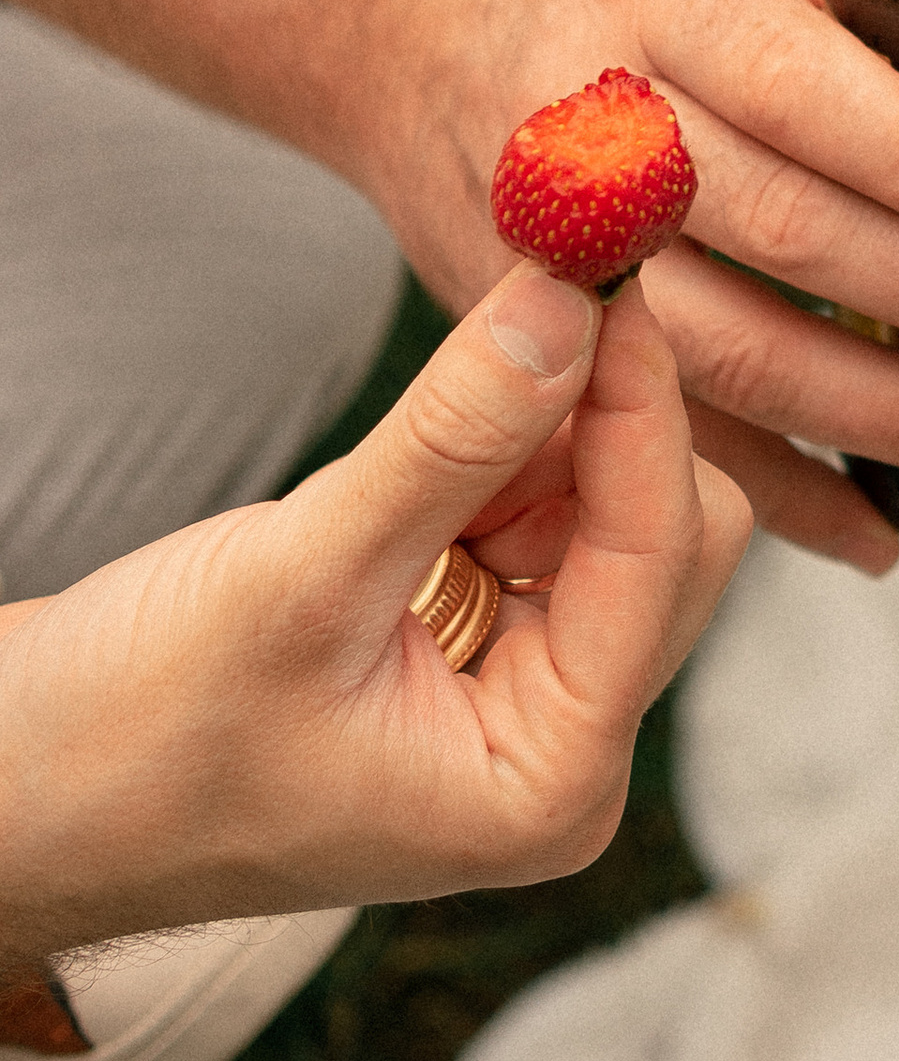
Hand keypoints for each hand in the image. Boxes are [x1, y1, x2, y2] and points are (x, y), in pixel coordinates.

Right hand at [0, 270, 748, 969]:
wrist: (23, 791)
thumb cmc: (137, 733)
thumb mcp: (301, 575)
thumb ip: (448, 440)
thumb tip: (569, 303)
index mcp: (551, 780)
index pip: (664, 555)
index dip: (643, 403)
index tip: (610, 270)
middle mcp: (566, 748)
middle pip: (671, 534)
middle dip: (601, 418)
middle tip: (539, 297)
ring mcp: (525, 697)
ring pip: (610, 508)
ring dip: (544, 432)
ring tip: (428, 421)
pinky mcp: (478, 643)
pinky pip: (541, 515)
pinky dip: (501, 455)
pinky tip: (420, 453)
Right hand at [363, 0, 898, 576]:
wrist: (408, 22)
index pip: (797, 83)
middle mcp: (594, 120)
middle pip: (781, 230)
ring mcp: (552, 244)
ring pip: (728, 355)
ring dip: (887, 416)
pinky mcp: (534, 340)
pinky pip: (665, 438)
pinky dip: (779, 500)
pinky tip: (881, 530)